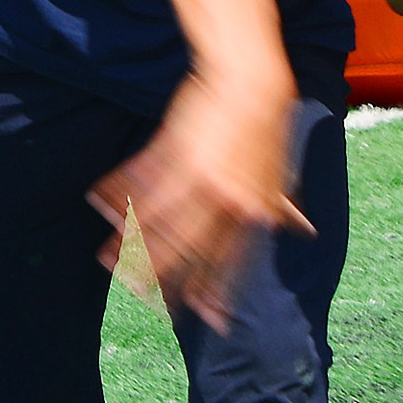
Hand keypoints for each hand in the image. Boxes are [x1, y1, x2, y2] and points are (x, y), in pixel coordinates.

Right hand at [90, 65, 309, 331]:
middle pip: (187, 251)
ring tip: (106, 260)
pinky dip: (117, 193)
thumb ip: (285, 206)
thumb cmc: (267, 127)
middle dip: (162, 278)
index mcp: (253, 210)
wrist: (250, 81)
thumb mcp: (280, 172)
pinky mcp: (175, 149)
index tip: (206, 320)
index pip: (231, 263)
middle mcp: (225, 200)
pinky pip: (141, 180)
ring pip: (157, 220)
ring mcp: (198, 176)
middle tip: (143, 298)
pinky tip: (96, 202)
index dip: (218, 292)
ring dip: (128, 242)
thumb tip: (306, 232)